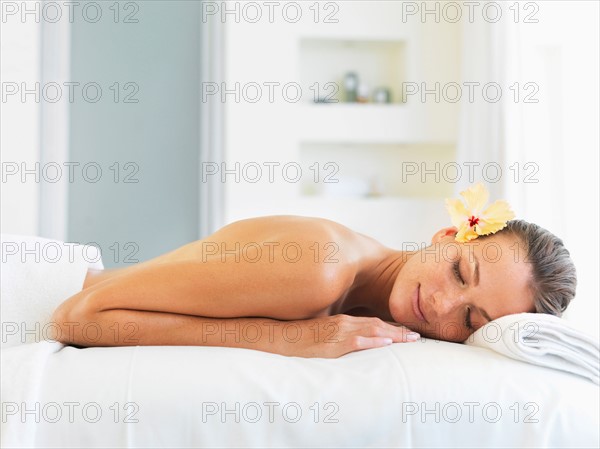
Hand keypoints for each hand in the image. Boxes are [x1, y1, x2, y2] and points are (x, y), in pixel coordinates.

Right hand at [290, 314, 420, 357]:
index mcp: (343, 320)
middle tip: (418, 335)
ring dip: (393, 334)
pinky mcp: (332, 342)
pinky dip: (373, 341)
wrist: (280, 335)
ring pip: (372, 330)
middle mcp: (344, 322)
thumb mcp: (322, 332)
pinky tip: (386, 342)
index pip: (373, 322)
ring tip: (411, 339)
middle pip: (378, 325)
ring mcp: (339, 331)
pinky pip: (357, 340)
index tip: (407, 331)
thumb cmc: (299, 336)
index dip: (391, 326)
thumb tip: (351, 343)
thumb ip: (337, 334)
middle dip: (399, 330)